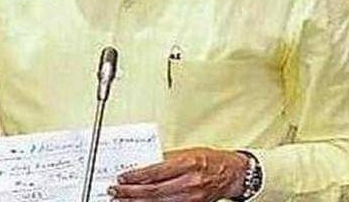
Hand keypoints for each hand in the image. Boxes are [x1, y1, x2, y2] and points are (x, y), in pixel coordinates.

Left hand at [108, 148, 247, 200]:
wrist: (232, 173)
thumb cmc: (211, 160)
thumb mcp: (188, 151)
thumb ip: (166, 158)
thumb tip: (144, 163)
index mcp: (188, 163)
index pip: (155, 172)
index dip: (135, 176)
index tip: (122, 177)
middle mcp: (190, 182)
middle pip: (153, 191)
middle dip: (131, 192)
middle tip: (116, 191)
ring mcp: (191, 197)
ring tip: (122, 200)